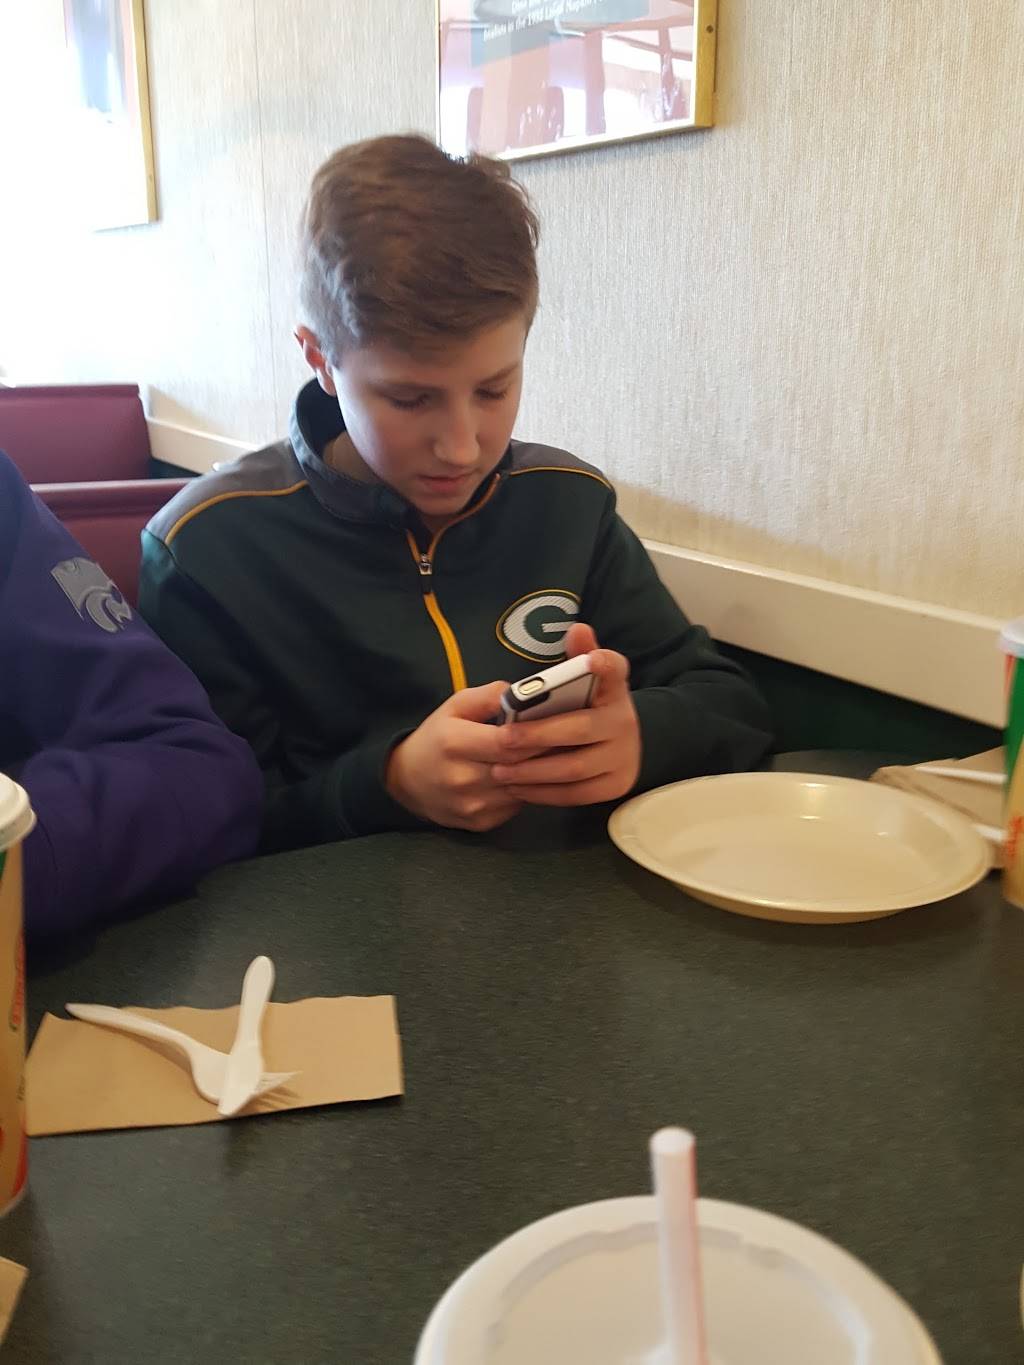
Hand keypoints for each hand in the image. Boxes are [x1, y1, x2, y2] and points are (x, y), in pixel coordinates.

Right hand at [386, 681, 544, 831]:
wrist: (406, 782)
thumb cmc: (436, 738)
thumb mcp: (455, 706)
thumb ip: (489, 696)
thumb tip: (523, 694)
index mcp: (454, 743)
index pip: (507, 742)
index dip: (535, 734)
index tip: (556, 725)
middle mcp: (462, 778)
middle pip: (520, 767)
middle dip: (545, 753)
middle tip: (564, 739)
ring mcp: (472, 805)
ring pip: (523, 789)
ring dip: (539, 774)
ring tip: (550, 757)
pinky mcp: (481, 823)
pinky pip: (516, 806)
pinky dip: (525, 791)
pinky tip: (526, 778)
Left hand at [490, 623, 640, 806]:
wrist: (618, 748)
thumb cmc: (585, 708)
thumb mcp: (582, 682)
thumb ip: (576, 658)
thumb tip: (577, 628)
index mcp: (614, 689)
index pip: (615, 670)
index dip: (604, 665)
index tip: (592, 660)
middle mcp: (625, 721)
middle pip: (580, 729)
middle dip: (537, 736)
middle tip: (501, 740)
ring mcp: (624, 756)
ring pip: (574, 768)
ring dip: (533, 771)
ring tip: (500, 770)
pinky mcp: (616, 785)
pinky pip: (576, 794)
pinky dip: (544, 793)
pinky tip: (518, 788)